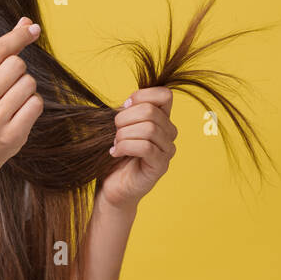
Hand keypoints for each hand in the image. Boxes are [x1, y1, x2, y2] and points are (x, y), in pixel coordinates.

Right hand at [0, 17, 44, 174]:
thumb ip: (1, 51)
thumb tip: (26, 22)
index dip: (19, 36)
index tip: (33, 29)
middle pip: (17, 64)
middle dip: (19, 71)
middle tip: (7, 87)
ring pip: (29, 84)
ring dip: (26, 90)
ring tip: (11, 103)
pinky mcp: (11, 134)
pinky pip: (36, 104)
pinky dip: (32, 106)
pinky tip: (18, 115)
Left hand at [102, 87, 175, 208]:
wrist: (111, 185)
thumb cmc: (115, 153)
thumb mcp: (120, 126)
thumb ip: (128, 111)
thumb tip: (128, 102)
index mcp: (162, 118)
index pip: (164, 94)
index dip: (141, 96)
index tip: (123, 107)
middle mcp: (169, 132)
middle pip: (151, 111)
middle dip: (124, 118)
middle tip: (114, 131)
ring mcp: (167, 150)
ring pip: (149, 129)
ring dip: (124, 134)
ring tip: (115, 143)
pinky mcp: (160, 166)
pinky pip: (145, 147)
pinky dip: (125, 147)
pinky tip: (115, 152)